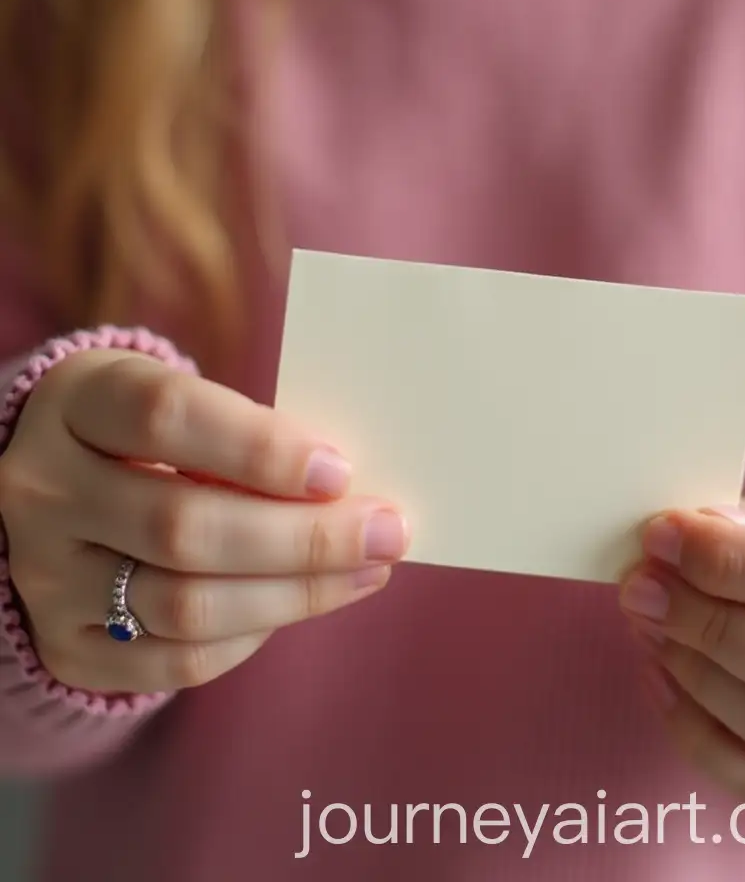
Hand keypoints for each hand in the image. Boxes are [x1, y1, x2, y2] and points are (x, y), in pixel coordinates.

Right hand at [0, 350, 408, 694]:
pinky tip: (301, 602)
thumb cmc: (149, 429)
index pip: (165, 419)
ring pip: (186, 604)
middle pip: (183, 526)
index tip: (339, 470)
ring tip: (367, 569)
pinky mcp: (66, 644)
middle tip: (386, 532)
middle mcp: (45, 490)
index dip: (258, 448)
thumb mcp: (178, 395)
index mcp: (77, 402)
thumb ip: (247, 430)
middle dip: (304, 538)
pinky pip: (175, 662)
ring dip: (296, 592)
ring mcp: (47, 575)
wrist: (58, 484)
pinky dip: (253, 634)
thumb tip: (351, 488)